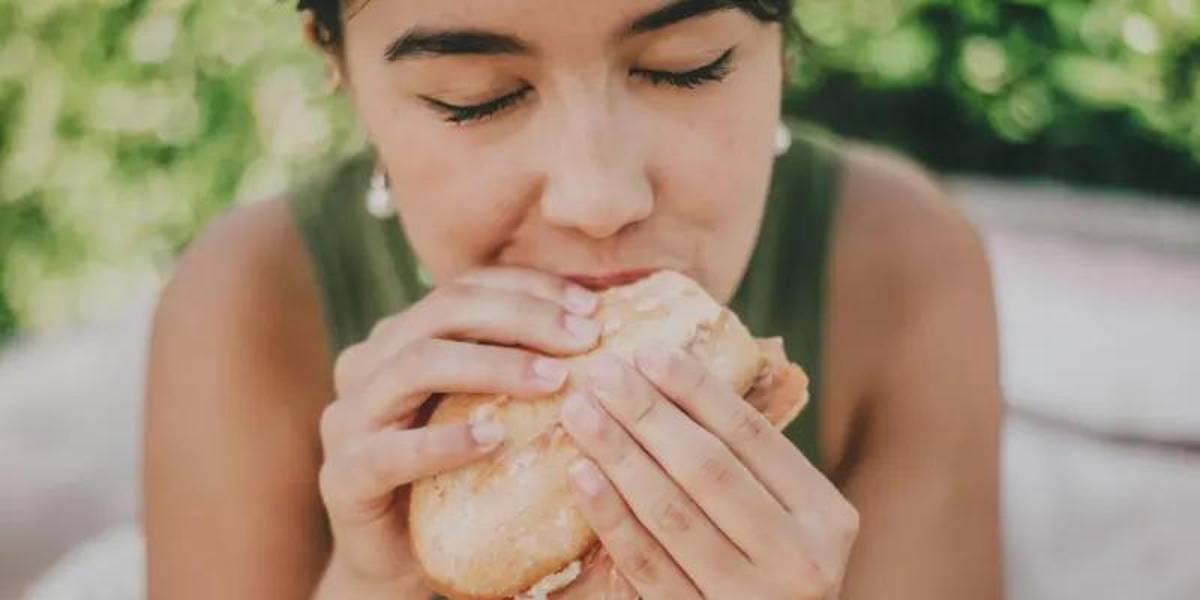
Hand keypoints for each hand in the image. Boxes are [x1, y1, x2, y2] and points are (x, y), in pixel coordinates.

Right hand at [315, 267, 603, 593]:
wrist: (400, 559)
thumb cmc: (458, 476)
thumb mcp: (488, 409)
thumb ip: (518, 364)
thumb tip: (599, 322)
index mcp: (399, 336)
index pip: (464, 287)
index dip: (529, 288)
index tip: (593, 306)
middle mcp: (367, 363)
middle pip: (442, 311)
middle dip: (522, 317)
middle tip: (585, 338)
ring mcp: (347, 418)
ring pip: (416, 365)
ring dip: (493, 366)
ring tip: (555, 380)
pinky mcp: (343, 476)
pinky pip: (392, 452)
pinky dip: (446, 442)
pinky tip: (495, 440)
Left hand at [558, 345, 859, 598]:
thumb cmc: (771, 569)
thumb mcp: (787, 519)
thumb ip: (748, 466)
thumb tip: (669, 377)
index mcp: (826, 516)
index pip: (753, 436)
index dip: (697, 389)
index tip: (647, 351)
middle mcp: (800, 559)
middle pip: (709, 469)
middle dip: (648, 414)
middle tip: (602, 372)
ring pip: (673, 514)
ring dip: (619, 455)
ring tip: (580, 413)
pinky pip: (648, 567)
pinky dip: (611, 517)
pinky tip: (581, 476)